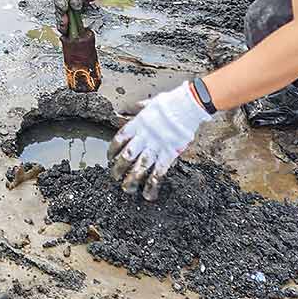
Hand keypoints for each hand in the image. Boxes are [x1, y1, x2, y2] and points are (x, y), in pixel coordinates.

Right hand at [53, 0, 120, 25]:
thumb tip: (73, 6)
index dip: (59, 0)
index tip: (64, 8)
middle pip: (58, 2)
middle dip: (60, 13)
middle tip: (64, 22)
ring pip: (62, 10)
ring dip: (62, 20)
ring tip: (64, 29)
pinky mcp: (73, 4)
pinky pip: (68, 14)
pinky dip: (68, 22)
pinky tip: (68, 30)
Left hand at [108, 82, 209, 200]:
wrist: (187, 106)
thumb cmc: (170, 103)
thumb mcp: (149, 103)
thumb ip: (138, 108)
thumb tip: (130, 108)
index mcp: (138, 124)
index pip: (119, 139)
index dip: (113, 150)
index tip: (110, 157)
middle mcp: (144, 137)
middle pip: (127, 156)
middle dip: (119, 168)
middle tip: (115, 177)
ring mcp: (156, 147)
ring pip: (140, 167)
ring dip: (132, 180)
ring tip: (127, 190)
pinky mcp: (169, 154)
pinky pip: (159, 173)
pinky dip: (153, 185)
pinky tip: (149, 195)